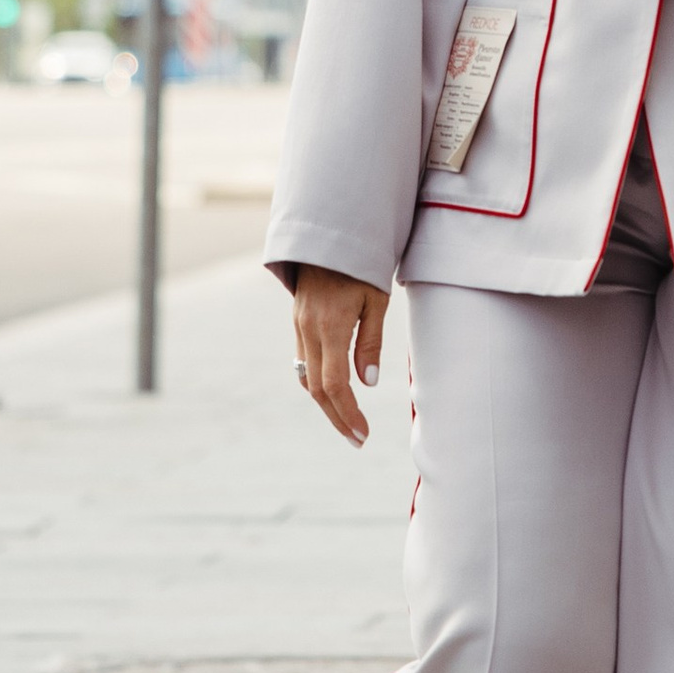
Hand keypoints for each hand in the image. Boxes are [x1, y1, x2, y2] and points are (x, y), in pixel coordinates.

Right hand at [291, 267, 390, 448]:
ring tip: (348, 422)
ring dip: (326, 404)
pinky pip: (303, 360)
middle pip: (317, 389)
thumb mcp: (376, 300)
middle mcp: (309, 329)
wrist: (329, 232)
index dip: (348, 413)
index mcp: (331, 326)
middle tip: (358, 440)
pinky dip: (316, 382)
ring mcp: (299, 325)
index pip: (335, 385)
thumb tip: (367, 383)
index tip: (363, 433)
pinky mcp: (297, 321)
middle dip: (338, 418)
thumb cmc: (362, 264)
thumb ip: (370, 342)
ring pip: (306, 377)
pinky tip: (332, 392)